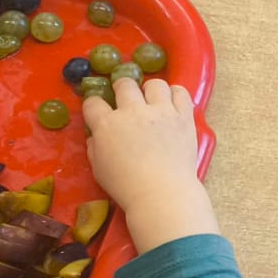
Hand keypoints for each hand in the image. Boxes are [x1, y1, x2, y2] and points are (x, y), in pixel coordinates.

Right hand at [83, 78, 217, 249]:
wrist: (162, 193)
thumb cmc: (126, 186)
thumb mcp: (99, 169)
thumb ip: (95, 148)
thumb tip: (96, 137)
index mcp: (107, 125)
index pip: (93, 103)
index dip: (94, 104)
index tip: (99, 108)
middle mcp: (133, 111)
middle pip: (125, 85)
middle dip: (122, 88)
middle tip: (126, 97)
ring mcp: (160, 111)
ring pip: (155, 84)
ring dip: (150, 89)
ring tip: (152, 99)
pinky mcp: (183, 116)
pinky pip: (181, 93)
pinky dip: (175, 94)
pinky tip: (172, 101)